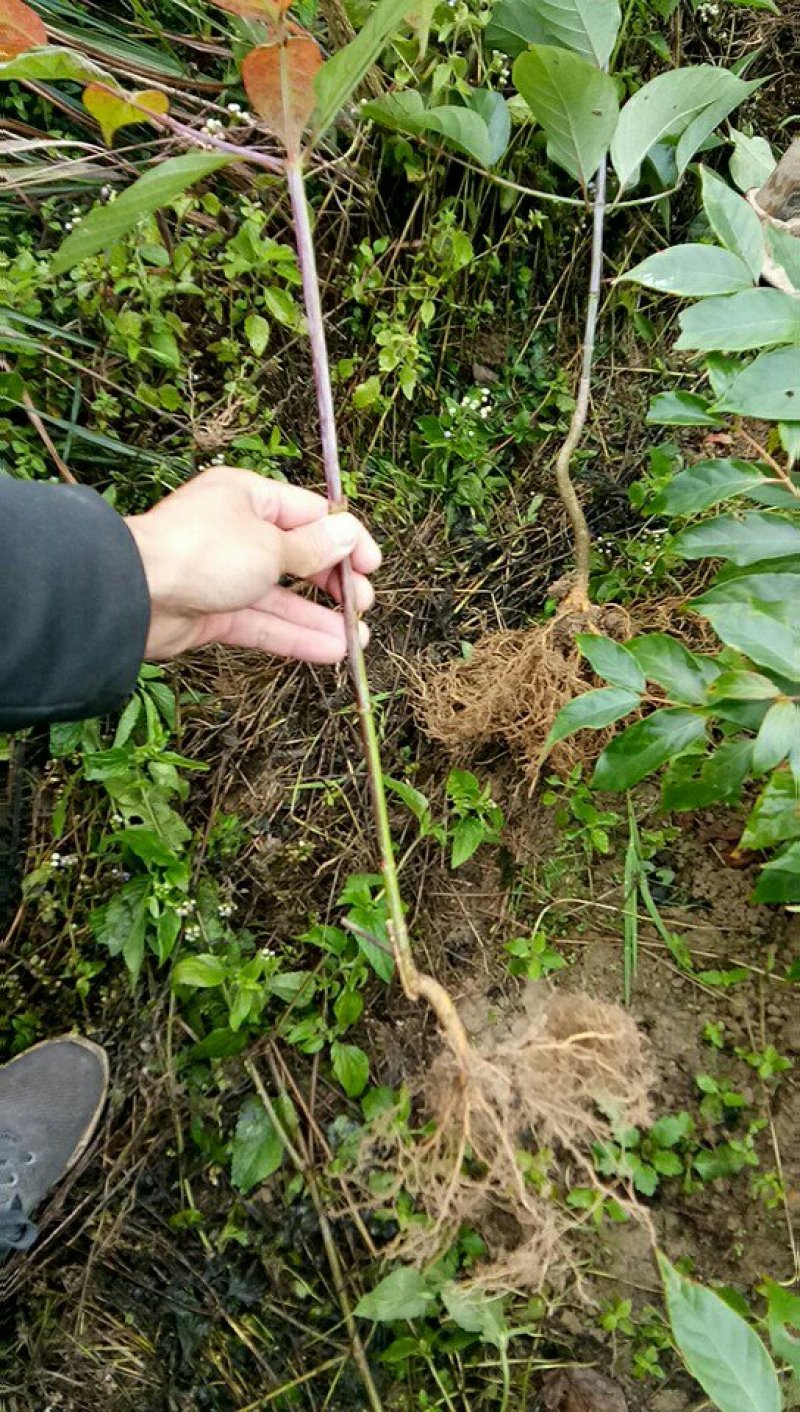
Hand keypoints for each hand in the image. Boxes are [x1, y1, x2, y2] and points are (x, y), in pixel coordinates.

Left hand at [124, 467, 380, 662]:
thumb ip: (313, 548)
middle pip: (298, 557)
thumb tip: (348, 535)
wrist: (133, 596)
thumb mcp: (270, 546)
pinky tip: (329, 651)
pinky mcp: (213, 613)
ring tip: (357, 639)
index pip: (310, 514)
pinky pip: (263, 623)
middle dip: (335, 582)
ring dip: (320, 618)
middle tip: (363, 604)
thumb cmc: (199, 553)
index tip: (371, 565)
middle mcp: (237, 532)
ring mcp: (224, 576)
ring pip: (283, 597)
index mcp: (247, 497)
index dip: (345, 539)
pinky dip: (295, 636)